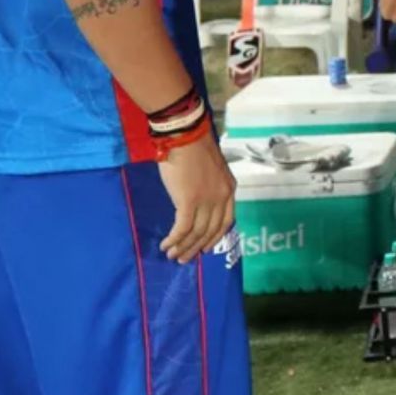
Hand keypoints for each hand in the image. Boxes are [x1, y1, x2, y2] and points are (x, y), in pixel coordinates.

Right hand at [157, 136, 235, 263]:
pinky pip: (183, 228)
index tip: (204, 248)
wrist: (185, 136)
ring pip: (197, 232)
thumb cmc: (194, 149)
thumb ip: (209, 188)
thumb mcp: (211, 171)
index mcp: (229, 189)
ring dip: (183, 246)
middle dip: (196, 247)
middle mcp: (221, 197)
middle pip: (211, 231)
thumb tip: (196, 205)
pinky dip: (175, 239)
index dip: (214, 238)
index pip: (226, 221)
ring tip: (171, 255)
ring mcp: (207, 200)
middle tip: (183, 258)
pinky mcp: (189, 201)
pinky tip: (166, 244)